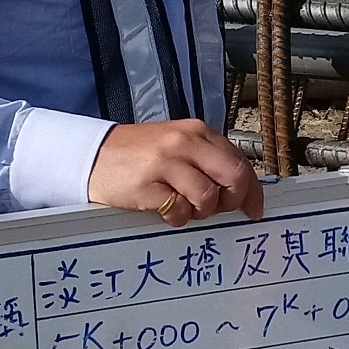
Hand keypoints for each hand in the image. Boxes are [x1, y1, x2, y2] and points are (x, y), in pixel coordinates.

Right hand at [90, 119, 263, 226]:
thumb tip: (240, 192)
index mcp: (198, 131)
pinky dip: (177, 217)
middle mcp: (185, 142)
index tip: (254, 210)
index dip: (252, 191)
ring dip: (200, 211)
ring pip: (208, 197)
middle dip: (232, 201)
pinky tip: (165, 210)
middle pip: (234, 177)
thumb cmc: (140, 155)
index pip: (240, 162)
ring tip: (183, 207)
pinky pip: (179, 210)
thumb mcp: (178, 147)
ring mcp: (165, 162)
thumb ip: (208, 161)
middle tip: (216, 210)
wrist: (94, 155)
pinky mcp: (147, 185)